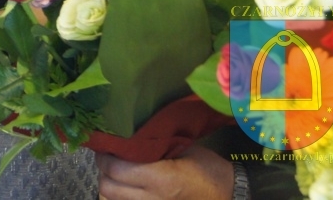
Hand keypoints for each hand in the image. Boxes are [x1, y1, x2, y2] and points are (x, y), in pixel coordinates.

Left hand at [96, 145, 233, 199]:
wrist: (228, 195)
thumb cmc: (207, 169)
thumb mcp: (182, 150)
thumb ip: (151, 146)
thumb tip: (124, 139)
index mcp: (161, 179)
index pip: (116, 169)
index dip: (105, 156)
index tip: (107, 145)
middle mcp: (152, 199)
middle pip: (108, 188)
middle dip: (104, 171)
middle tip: (110, 157)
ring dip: (110, 185)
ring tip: (117, 172)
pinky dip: (119, 197)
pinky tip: (126, 187)